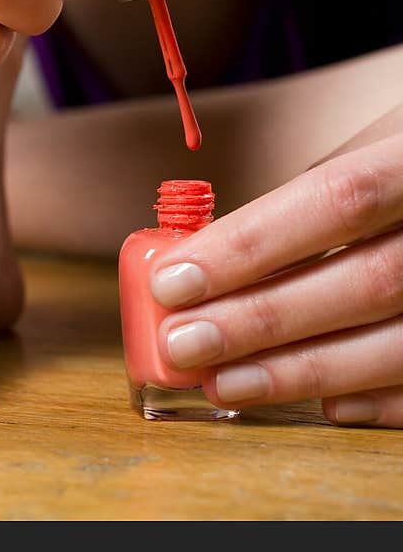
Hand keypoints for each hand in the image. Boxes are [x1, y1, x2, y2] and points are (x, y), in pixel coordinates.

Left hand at [149, 103, 402, 427]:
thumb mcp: (376, 145)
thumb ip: (313, 197)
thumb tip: (216, 252)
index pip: (338, 200)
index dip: (250, 245)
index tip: (172, 280)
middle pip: (364, 283)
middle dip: (261, 320)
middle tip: (182, 343)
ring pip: (397, 345)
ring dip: (299, 371)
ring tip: (223, 383)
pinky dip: (379, 399)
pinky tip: (324, 406)